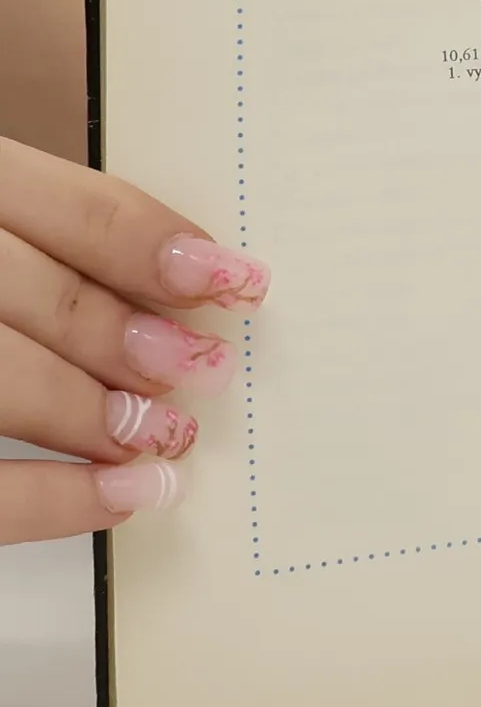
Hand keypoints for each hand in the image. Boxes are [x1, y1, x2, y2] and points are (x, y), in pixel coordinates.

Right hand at [0, 135, 268, 543]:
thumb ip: (42, 250)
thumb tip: (179, 283)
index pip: (60, 206)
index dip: (152, 244)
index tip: (229, 279)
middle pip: (25, 289)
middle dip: (122, 334)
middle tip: (198, 366)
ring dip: (91, 412)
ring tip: (165, 437)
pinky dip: (51, 500)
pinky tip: (121, 499)